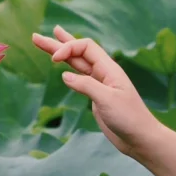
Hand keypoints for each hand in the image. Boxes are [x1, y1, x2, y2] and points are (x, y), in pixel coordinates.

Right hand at [32, 26, 156, 156]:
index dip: (68, 48)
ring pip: (77, 64)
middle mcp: (104, 73)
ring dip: (61, 55)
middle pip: (78, 52)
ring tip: (44, 45)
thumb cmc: (129, 118)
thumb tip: (65, 75)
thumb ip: (86, 85)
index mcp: (109, 69)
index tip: (53, 61)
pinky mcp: (96, 97)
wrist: (140, 138)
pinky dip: (69, 70)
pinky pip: (80, 78)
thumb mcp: (107, 100)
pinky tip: (61, 67)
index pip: (85, 47)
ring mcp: (99, 84)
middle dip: (57, 44)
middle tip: (36, 37)